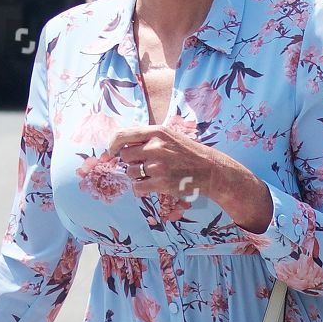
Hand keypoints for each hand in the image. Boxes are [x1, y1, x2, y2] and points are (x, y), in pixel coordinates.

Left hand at [107, 123, 271, 233]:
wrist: (210, 170)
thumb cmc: (189, 153)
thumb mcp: (171, 136)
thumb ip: (149, 137)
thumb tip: (122, 141)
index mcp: (157, 132)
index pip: (123, 135)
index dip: (112, 144)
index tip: (111, 150)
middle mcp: (155, 147)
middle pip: (124, 155)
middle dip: (129, 162)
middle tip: (140, 165)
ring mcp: (158, 165)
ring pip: (130, 172)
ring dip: (135, 176)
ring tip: (150, 175)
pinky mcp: (161, 183)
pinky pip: (137, 187)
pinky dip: (140, 189)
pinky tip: (149, 187)